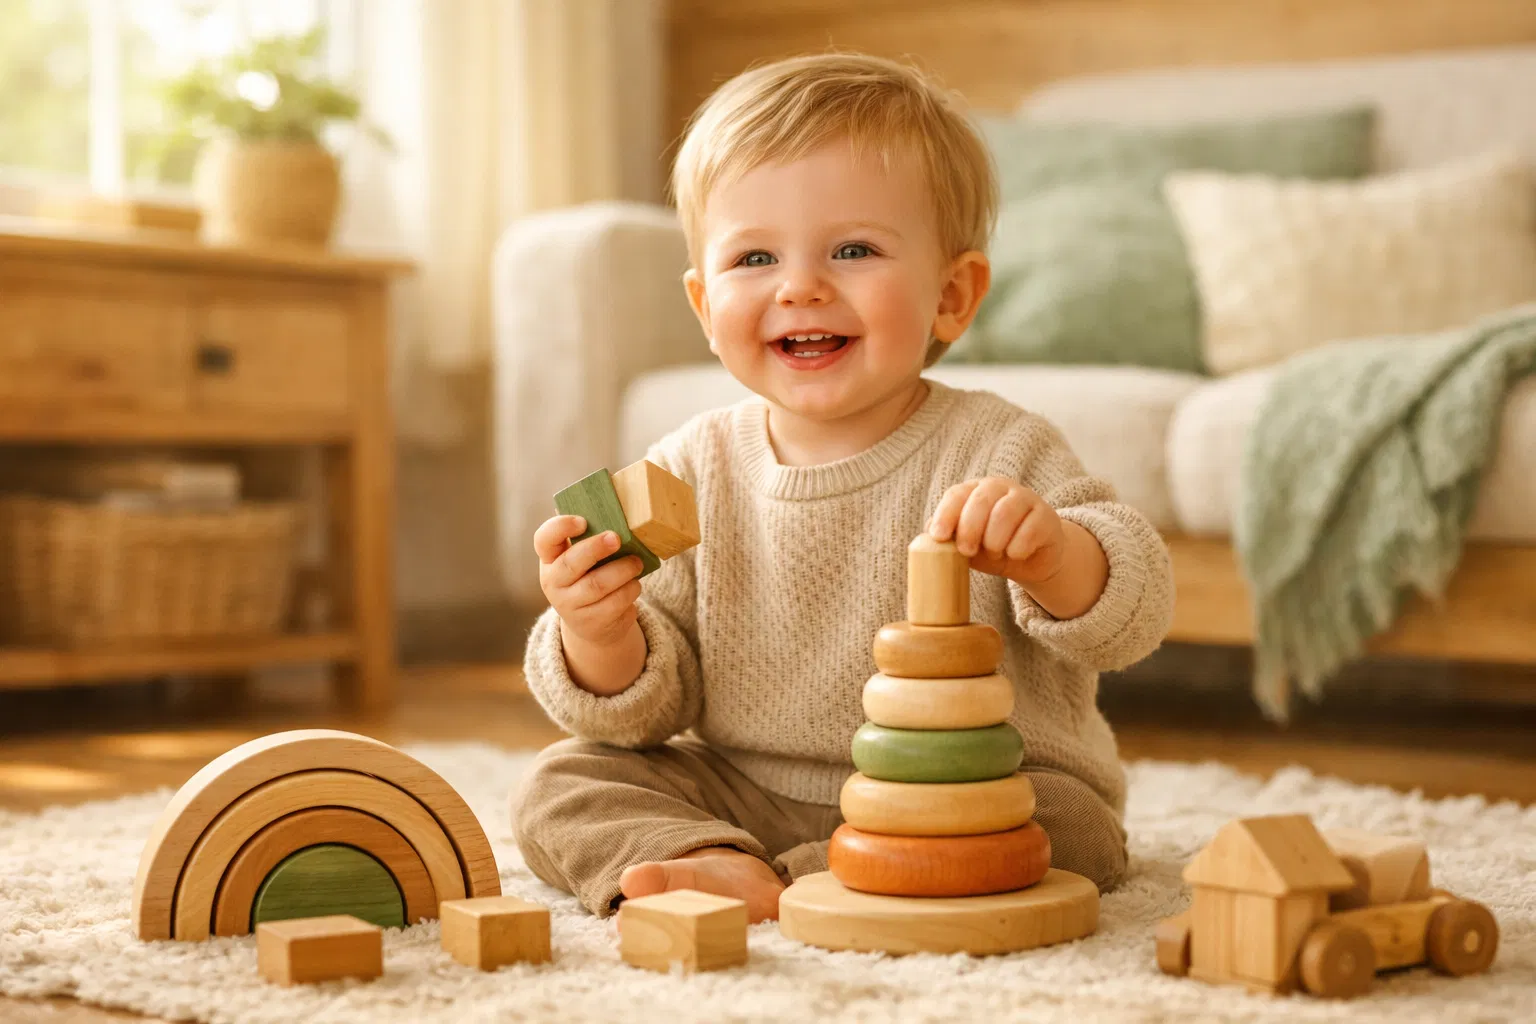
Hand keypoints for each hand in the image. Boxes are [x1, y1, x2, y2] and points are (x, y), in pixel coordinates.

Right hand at [534, 515, 644, 646]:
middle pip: (572, 563)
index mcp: (549, 559)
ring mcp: (569, 606)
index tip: (583, 521)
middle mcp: (553, 583)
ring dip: (623, 570)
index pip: (544, 539)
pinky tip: (634, 584)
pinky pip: (615, 602)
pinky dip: (630, 590)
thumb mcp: (582, 559)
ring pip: (598, 584)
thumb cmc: (588, 577)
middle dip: (596, 548)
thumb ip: (590, 539)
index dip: (560, 527)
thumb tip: (615, 517)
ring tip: (636, 563)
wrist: (591, 623)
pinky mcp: (590, 623)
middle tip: (617, 538)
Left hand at [928, 477, 1065, 585]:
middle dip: (969, 528)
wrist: (1031, 561)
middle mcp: (1001, 488)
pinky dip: (1017, 548)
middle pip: (980, 500)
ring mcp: (1026, 499)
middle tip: (966, 551)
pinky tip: (1015, 554)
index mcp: (976, 491)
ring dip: (994, 540)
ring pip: (1004, 513)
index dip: (945, 514)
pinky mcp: (1047, 516)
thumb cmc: (993, 548)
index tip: (938, 536)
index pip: (957, 494)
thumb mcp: (967, 545)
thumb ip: (948, 538)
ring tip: (995, 553)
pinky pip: (1030, 530)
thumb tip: (927, 534)